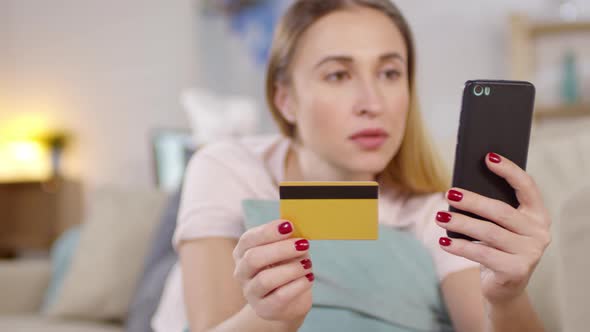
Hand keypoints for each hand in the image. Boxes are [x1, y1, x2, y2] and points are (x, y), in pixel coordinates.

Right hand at [232, 219, 313, 322]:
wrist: (289, 301)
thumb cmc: (286, 268)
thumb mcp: (287, 251)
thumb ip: (288, 240)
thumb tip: (297, 230)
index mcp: (243, 252)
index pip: (248, 239)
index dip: (268, 231)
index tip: (289, 225)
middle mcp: (242, 272)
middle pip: (253, 258)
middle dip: (281, 249)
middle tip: (303, 244)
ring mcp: (250, 292)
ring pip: (265, 279)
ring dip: (291, 269)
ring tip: (308, 264)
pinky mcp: (264, 309)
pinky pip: (280, 296)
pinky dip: (297, 285)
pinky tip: (308, 278)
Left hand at [435, 152, 551, 304]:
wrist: (504, 286)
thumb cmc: (497, 247)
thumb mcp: (498, 226)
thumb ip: (490, 209)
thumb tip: (459, 190)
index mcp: (538, 215)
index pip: (527, 186)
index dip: (509, 170)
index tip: (488, 157)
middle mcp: (539, 232)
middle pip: (501, 211)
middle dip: (472, 201)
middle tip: (449, 194)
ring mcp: (530, 253)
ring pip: (489, 232)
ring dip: (461, 223)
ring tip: (440, 217)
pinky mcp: (517, 271)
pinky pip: (482, 254)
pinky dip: (460, 247)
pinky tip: (444, 242)